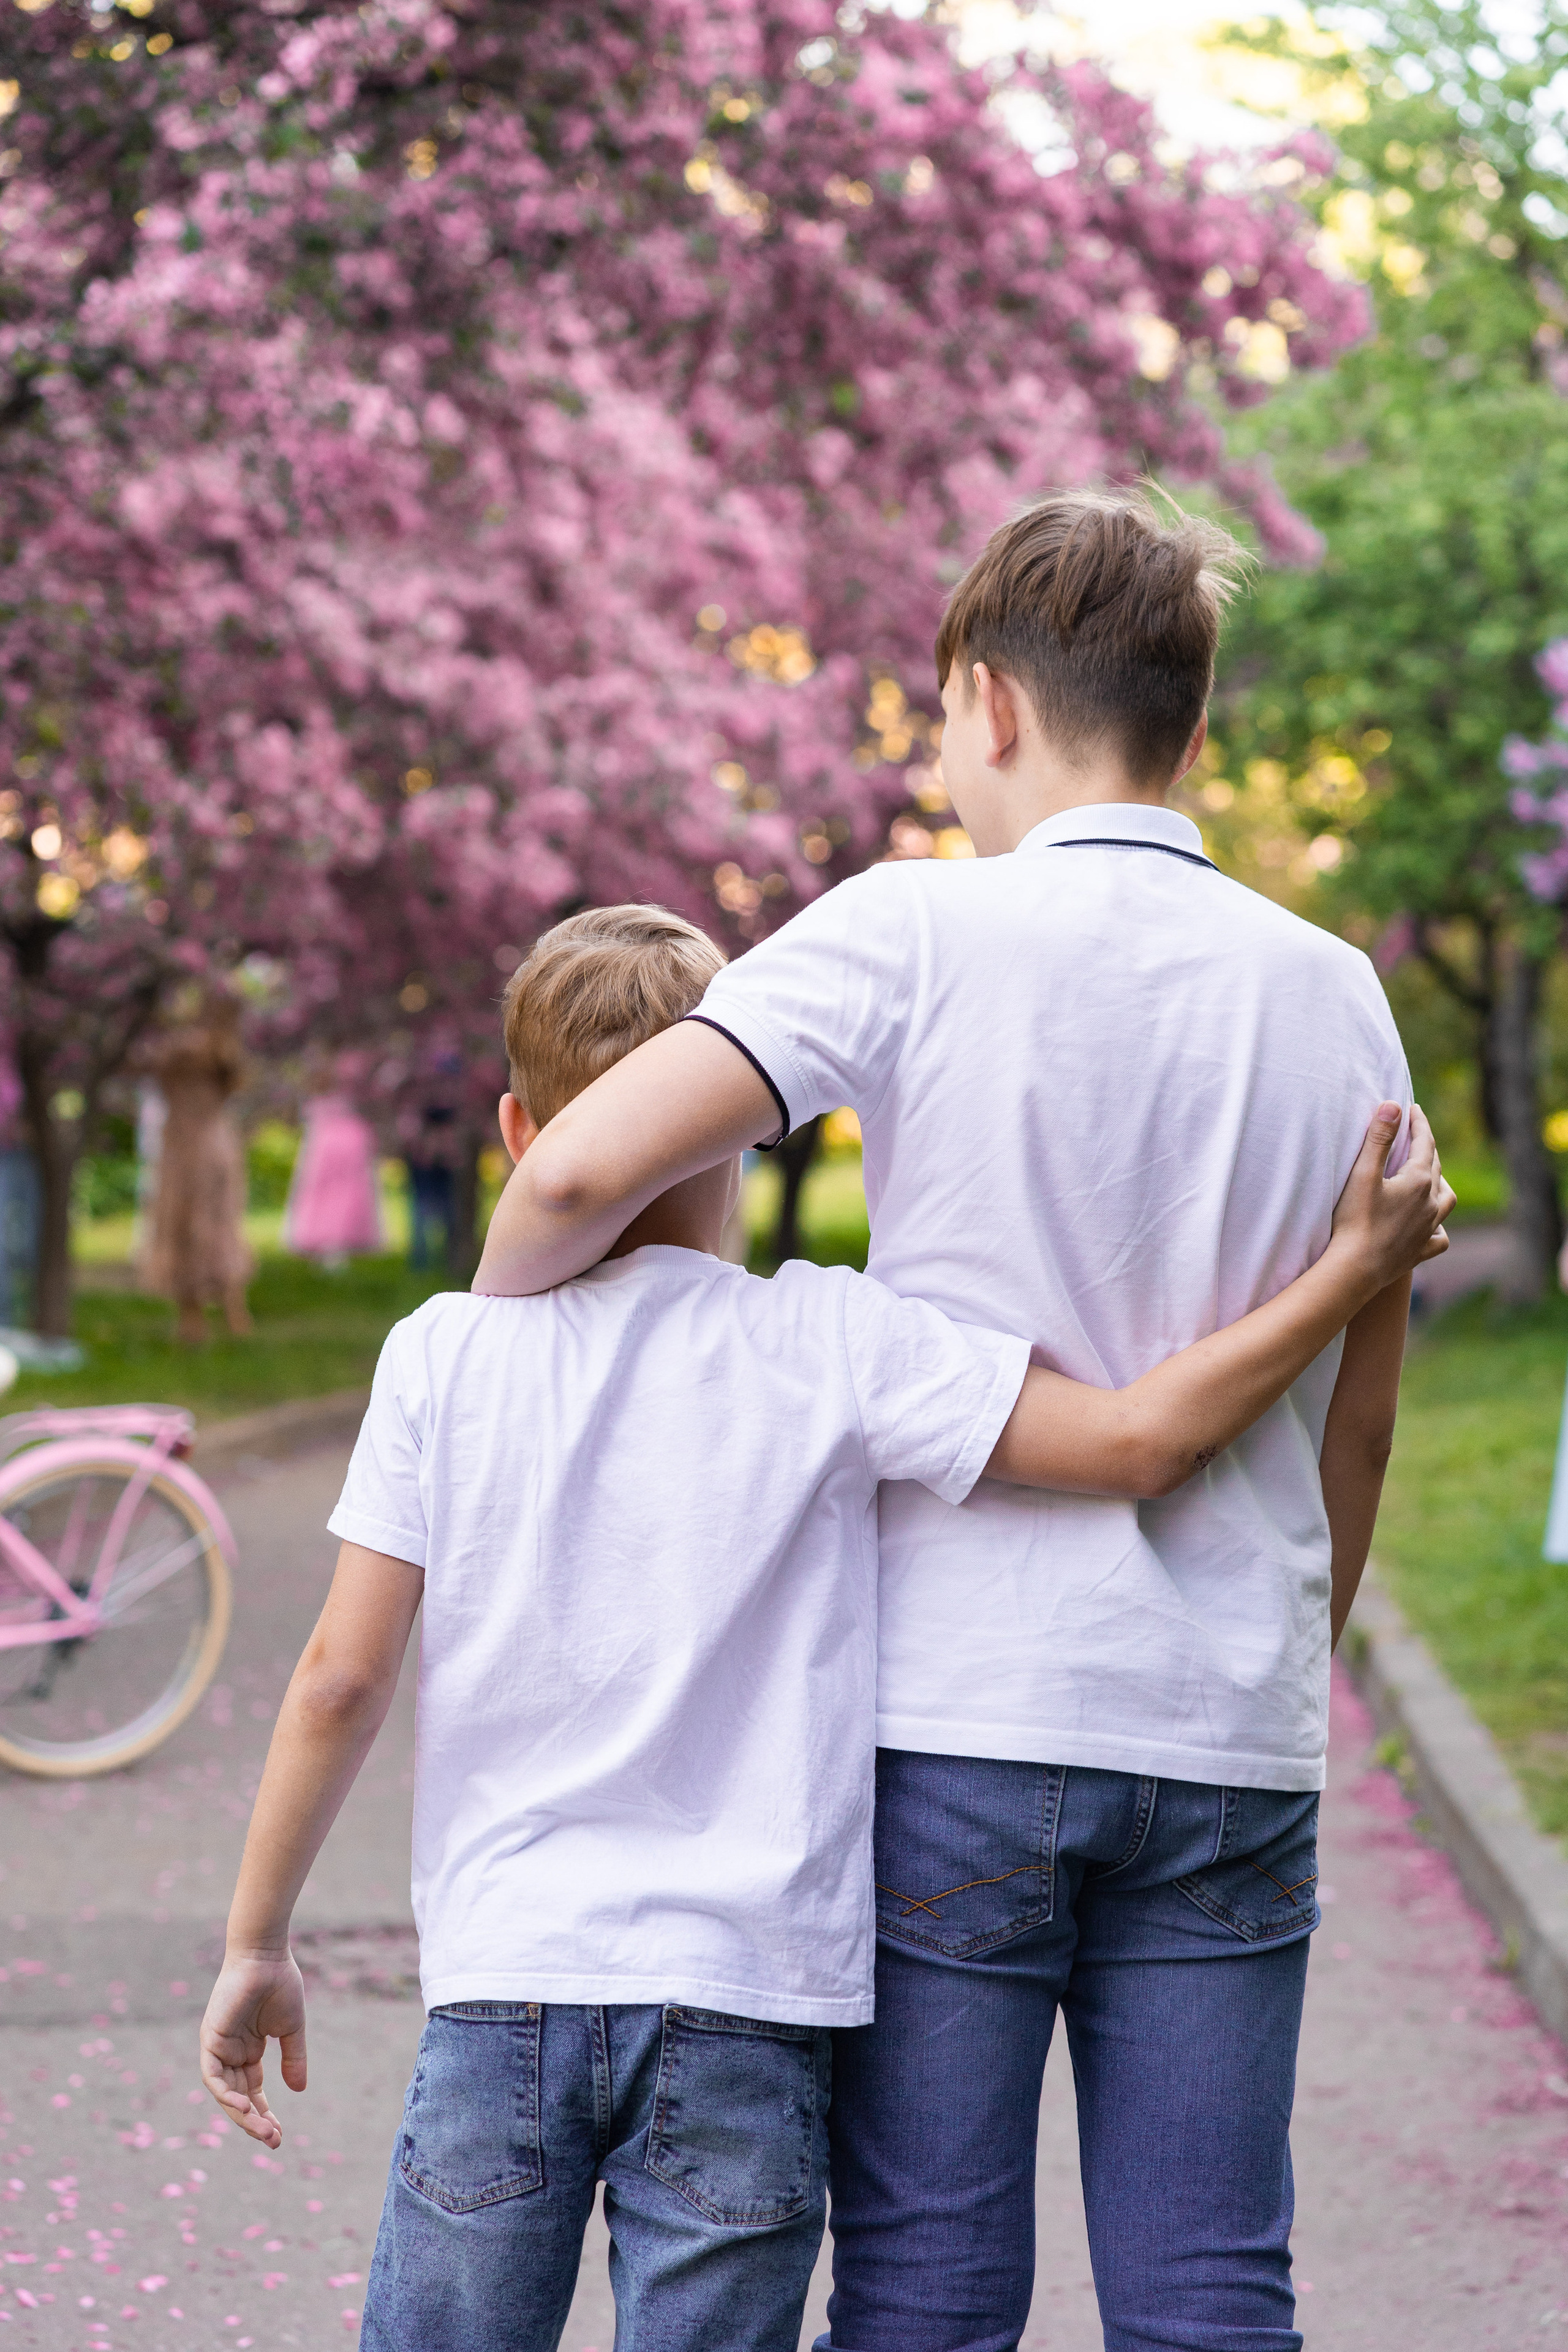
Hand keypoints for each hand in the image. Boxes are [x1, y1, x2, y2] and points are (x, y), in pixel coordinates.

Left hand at [198, 1950, 306, 2148]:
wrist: (267, 1955)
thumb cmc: (280, 1983)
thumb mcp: (291, 2029)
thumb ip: (293, 2058)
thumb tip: (299, 2090)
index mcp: (248, 2051)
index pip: (253, 2092)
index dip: (264, 2114)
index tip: (279, 2134)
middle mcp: (230, 2053)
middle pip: (238, 2098)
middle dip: (255, 2122)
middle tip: (273, 2140)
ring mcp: (218, 2048)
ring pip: (225, 2093)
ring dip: (242, 2115)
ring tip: (263, 2130)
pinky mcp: (210, 2040)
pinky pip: (213, 2076)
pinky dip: (226, 2094)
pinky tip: (245, 2107)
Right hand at [1329, 1103, 1455, 1291]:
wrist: (1355, 1269)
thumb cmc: (1354, 1220)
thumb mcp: (1363, 1173)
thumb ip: (1379, 1137)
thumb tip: (1393, 1105)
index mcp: (1419, 1181)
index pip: (1424, 1143)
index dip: (1418, 1123)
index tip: (1412, 1107)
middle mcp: (1431, 1204)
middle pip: (1436, 1167)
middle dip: (1427, 1147)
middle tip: (1415, 1135)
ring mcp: (1428, 1229)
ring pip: (1445, 1200)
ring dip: (1440, 1183)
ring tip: (1430, 1177)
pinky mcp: (1420, 1251)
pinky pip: (1439, 1237)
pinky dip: (1438, 1226)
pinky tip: (1430, 1224)